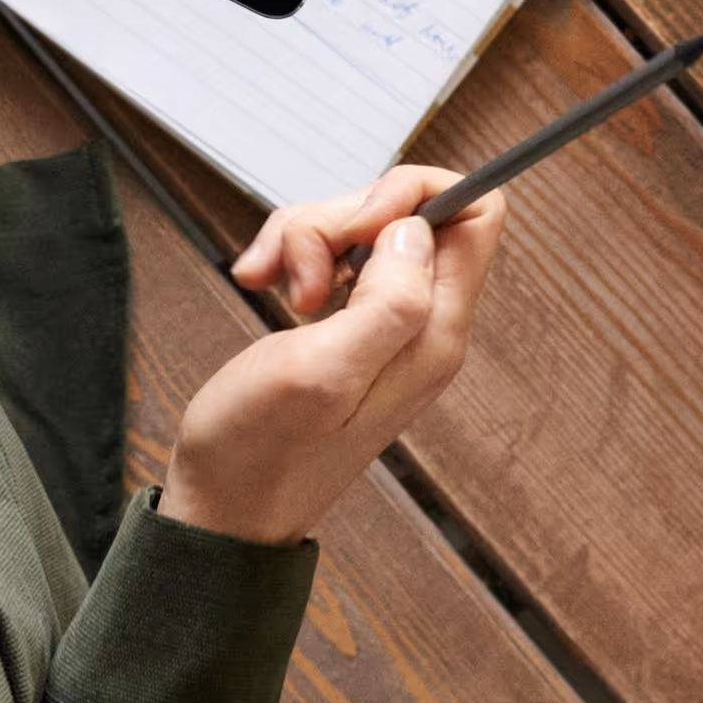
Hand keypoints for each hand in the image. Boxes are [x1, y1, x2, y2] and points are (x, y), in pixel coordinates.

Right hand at [179, 168, 494, 544]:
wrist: (225, 509)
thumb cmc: (261, 451)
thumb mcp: (321, 373)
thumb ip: (387, 302)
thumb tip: (417, 231)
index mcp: (434, 334)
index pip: (477, 215)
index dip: (415, 193)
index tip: (354, 222)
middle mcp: (422, 324)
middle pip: (408, 213)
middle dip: (340, 218)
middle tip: (299, 276)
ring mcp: (386, 324)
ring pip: (363, 228)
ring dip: (307, 237)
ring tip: (273, 286)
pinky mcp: (349, 325)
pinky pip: (334, 257)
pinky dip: (293, 256)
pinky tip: (262, 284)